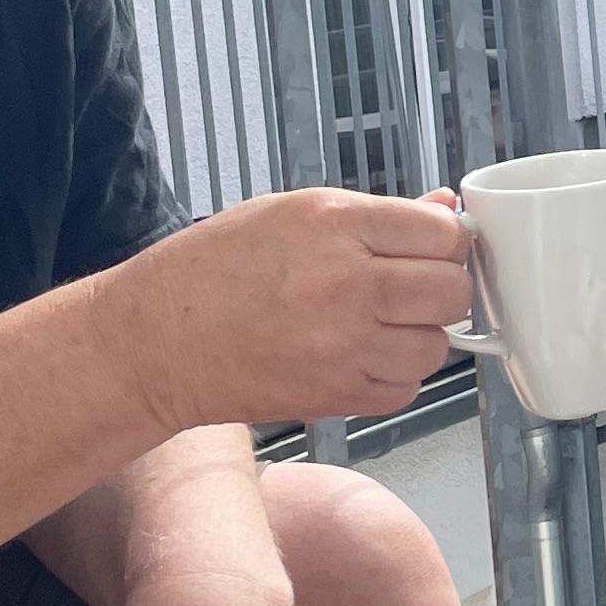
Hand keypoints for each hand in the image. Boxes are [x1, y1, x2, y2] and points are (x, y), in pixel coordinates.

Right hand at [110, 188, 471, 431]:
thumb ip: (376, 215)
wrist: (154, 342)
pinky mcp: (335, 395)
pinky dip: (395, 377)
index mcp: (335, 224)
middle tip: (411, 289)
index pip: (443, 234)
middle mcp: (347, 283)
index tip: (431, 249)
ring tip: (380, 325)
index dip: (445, 242)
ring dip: (420, 337)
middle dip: (441, 288)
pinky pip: (405, 390)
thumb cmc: (212, 270)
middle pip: (451, 291)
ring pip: (437, 346)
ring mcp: (344, 345)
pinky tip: (361, 357)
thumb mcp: (289, 213)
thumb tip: (443, 210)